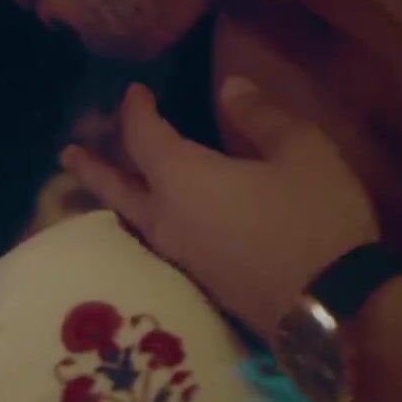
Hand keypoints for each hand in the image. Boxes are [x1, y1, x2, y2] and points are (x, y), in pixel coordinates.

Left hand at [60, 77, 379, 341]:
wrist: (334, 313)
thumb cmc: (317, 220)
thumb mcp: (303, 153)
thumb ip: (262, 116)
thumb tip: (229, 87)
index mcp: (182, 179)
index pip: (143, 135)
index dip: (136, 110)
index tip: (135, 91)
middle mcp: (166, 220)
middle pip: (116, 188)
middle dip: (92, 167)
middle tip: (67, 154)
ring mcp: (178, 258)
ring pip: (133, 220)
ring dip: (115, 199)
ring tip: (104, 189)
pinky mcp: (197, 286)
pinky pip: (156, 244)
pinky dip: (144, 224)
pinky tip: (158, 225)